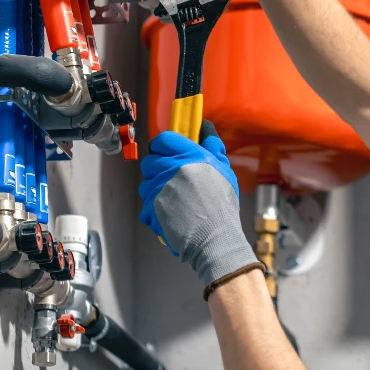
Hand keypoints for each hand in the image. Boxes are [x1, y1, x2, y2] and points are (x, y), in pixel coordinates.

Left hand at [139, 121, 260, 288]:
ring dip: (155, 192)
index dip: (162, 147)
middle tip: (171, 181)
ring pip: (145, 185)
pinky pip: (145, 206)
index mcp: (190, 156)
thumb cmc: (222, 207)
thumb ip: (213, 149)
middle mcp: (172, 169)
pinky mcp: (151, 208)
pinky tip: (170, 216)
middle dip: (157, 170)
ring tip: (174, 203)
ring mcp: (159, 189)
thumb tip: (206, 131)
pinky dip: (154, 213)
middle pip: (149, 162)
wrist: (216, 238)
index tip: (167, 153)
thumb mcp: (224, 172)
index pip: (163, 140)